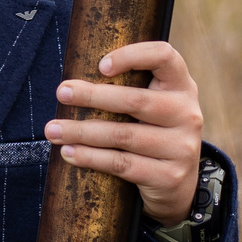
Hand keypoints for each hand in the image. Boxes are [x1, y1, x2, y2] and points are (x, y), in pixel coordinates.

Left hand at [49, 40, 205, 225]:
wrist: (178, 185)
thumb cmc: (153, 132)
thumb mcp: (153, 104)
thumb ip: (130, 87)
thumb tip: (72, 82)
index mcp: (182, 86)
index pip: (164, 57)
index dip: (132, 56)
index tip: (101, 66)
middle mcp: (187, 114)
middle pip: (135, 100)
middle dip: (92, 96)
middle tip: (61, 93)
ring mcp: (182, 147)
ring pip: (123, 135)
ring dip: (81, 131)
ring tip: (53, 130)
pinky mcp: (169, 176)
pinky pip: (122, 164)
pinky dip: (90, 157)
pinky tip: (69, 153)